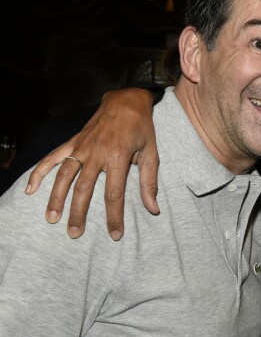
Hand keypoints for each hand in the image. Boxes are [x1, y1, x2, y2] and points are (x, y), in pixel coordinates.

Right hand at [26, 88, 160, 239]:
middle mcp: (97, 153)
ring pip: (65, 176)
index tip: (115, 235)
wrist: (127, 100)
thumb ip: (150, 182)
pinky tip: (30, 189)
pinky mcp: (73, 141)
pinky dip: (40, 172)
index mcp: (118, 157)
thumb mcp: (152, 153)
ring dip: (56, 198)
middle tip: (74, 233)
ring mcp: (82, 146)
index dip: (114, 217)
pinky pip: (53, 157)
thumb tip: (153, 209)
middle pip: (84, 188)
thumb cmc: (142, 128)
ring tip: (52, 219)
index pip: (114, 194)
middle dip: (78, 213)